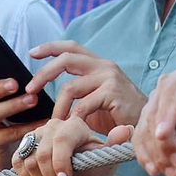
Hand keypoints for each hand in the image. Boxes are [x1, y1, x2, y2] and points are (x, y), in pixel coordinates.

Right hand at [0, 64, 43, 170]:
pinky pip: (10, 134)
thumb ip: (1, 89)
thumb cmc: (7, 123)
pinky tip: (43, 120)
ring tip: (33, 99)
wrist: (7, 156)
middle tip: (15, 83)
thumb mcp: (1, 105)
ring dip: (14, 106)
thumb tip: (14, 69)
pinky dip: (28, 126)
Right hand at [13, 116, 123, 175]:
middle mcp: (55, 124)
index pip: (61, 142)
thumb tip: (127, 129)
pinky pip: (19, 163)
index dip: (60, 165)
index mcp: (76, 124)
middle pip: (42, 154)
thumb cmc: (97, 168)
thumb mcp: (107, 160)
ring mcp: (37, 134)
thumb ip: (114, 145)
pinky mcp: (25, 145)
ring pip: (29, 160)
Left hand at [24, 41, 144, 135]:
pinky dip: (73, 118)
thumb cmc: (118, 115)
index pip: (71, 47)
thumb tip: (50, 90)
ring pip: (70, 87)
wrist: (146, 125)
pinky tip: (72, 128)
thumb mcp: (95, 98)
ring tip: (54, 123)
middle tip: (29, 90)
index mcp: (99, 64)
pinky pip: (83, 105)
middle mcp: (104, 66)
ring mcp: (109, 78)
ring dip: (57, 107)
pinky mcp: (113, 93)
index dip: (50, 47)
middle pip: (66, 59)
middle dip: (43, 73)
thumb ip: (79, 90)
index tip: (31, 52)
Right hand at [134, 66, 175, 175]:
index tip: (163, 137)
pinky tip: (155, 171)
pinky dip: (146, 156)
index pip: (171, 95)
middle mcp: (166, 87)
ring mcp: (156, 104)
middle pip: (155, 115)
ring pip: (145, 130)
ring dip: (157, 155)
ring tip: (174, 175)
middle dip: (164, 144)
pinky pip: (141, 139)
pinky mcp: (150, 122)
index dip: (166, 116)